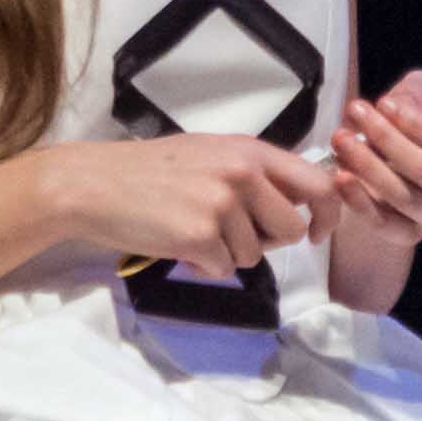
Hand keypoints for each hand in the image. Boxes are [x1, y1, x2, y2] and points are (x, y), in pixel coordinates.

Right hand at [48, 132, 335, 276]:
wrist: (94, 184)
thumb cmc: (149, 171)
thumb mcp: (209, 154)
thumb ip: (252, 174)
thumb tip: (292, 207)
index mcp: (249, 151)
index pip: (317, 183)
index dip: (327, 214)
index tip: (315, 234)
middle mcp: (242, 173)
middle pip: (290, 229)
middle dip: (267, 242)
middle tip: (232, 234)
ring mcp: (221, 205)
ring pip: (254, 255)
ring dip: (227, 254)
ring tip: (192, 230)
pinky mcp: (199, 236)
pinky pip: (223, 269)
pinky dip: (203, 266)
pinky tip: (177, 244)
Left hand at [325, 73, 421, 246]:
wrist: (382, 176)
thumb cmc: (403, 134)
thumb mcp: (411, 105)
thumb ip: (415, 93)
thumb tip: (403, 100)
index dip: (420, 126)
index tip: (385, 104)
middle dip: (386, 139)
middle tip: (355, 114)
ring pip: (403, 195)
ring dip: (367, 165)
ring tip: (341, 139)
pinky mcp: (409, 235)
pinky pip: (384, 223)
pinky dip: (359, 200)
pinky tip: (341, 177)